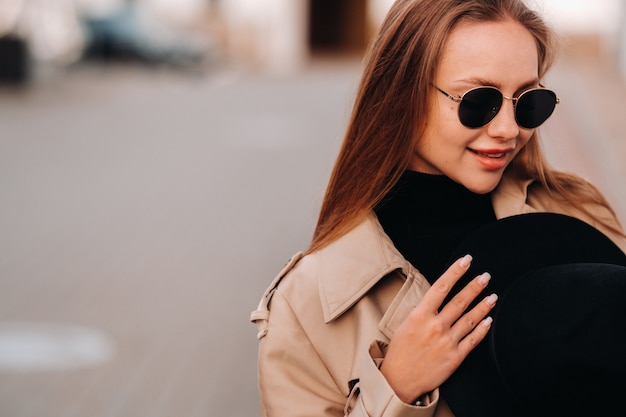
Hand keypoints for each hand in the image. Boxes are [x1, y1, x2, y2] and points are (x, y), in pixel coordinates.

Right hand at [380, 254, 496, 403]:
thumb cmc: (400, 351)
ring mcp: (447, 342)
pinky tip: (489, 319)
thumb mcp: (405, 324)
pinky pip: (473, 340)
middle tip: (486, 276)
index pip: (441, 287)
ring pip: (470, 319)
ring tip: (493, 295)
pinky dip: (483, 328)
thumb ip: (422, 311)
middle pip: (460, 301)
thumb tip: (436, 298)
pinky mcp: (455, 357)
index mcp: (420, 315)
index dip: (455, 272)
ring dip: (483, 305)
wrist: (399, 380)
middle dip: (475, 286)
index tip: (466, 260)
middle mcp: (435, 326)